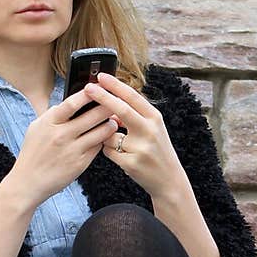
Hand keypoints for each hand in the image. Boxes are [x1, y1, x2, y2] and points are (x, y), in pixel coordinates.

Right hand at [10, 85, 120, 208]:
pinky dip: (103, 140)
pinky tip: (105, 136)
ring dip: (110, 124)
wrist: (28, 182)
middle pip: (92, 115)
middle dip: (108, 106)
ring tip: (114, 120)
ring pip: (100, 132)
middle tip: (116, 101)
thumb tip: (71, 102)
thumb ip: (53, 114)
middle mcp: (61, 135)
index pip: (73, 102)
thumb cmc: (33, 153)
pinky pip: (97, 147)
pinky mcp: (80, 164)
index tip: (98, 87)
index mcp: (49, 122)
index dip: (88, 93)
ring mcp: (72, 150)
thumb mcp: (37, 128)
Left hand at [82, 71, 185, 199]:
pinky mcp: (131, 163)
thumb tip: (108, 104)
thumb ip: (134, 115)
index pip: (132, 96)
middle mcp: (150, 130)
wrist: (169, 180)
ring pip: (110, 133)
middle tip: (88, 88)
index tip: (101, 76)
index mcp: (155, 117)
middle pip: (121, 109)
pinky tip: (123, 156)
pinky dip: (109, 151)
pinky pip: (108, 151)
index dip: (115, 85)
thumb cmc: (156, 151)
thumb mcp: (152, 128)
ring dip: (106, 135)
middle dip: (102, 97)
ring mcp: (141, 147)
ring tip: (121, 144)